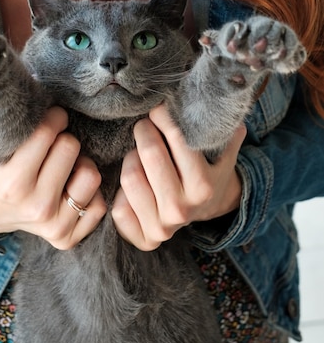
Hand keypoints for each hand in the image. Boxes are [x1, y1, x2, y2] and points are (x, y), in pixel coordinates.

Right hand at [0, 106, 105, 248]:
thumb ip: (9, 113)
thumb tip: (41, 80)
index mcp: (13, 181)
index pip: (49, 130)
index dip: (52, 117)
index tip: (49, 119)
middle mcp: (35, 206)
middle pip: (71, 147)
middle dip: (63, 138)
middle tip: (53, 143)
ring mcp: (52, 225)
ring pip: (91, 174)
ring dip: (80, 164)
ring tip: (64, 165)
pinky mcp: (66, 238)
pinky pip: (99, 203)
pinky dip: (88, 193)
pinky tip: (69, 187)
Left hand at [112, 103, 244, 250]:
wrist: (209, 210)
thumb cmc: (210, 171)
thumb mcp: (222, 152)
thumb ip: (223, 130)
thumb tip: (218, 103)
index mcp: (204, 186)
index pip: (177, 138)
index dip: (162, 116)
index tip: (158, 109)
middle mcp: (182, 209)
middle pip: (148, 153)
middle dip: (144, 131)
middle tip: (144, 126)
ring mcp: (163, 227)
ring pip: (129, 176)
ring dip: (131, 158)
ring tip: (139, 154)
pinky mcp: (144, 238)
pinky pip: (119, 207)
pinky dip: (121, 191)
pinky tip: (135, 182)